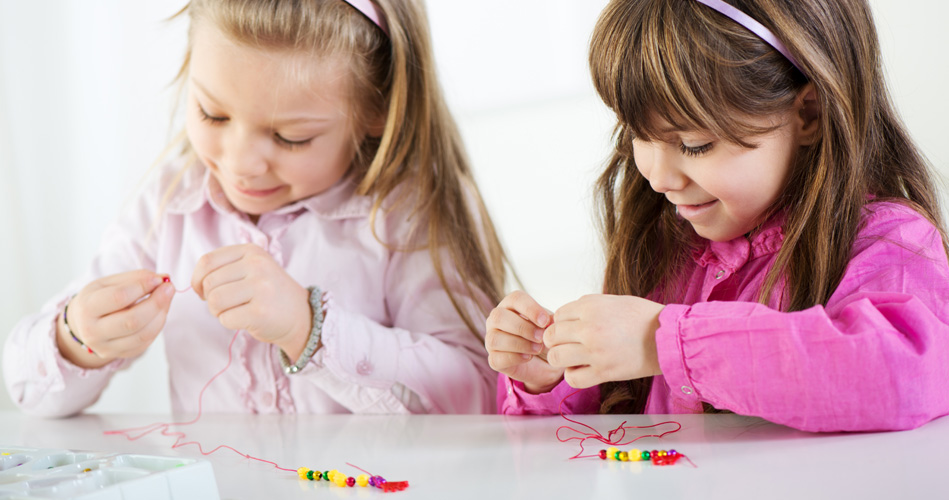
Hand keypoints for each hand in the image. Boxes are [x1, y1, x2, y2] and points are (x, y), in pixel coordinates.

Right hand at [57, 270, 174, 368]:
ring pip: (143, 334)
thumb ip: (135, 278)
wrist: (83, 324)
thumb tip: (163, 278)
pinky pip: (146, 342)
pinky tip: (160, 312)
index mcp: (87, 308)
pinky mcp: (121, 355)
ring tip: (167, 298)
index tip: (158, 278)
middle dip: (156, 302)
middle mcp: (93, 332)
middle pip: (132, 321)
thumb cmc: (99, 298)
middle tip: (169, 288)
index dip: (143, 286)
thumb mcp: (108, 283)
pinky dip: (158, 325)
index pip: (119, 297)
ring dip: (161, 314)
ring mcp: (106, 348)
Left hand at [191, 244, 310, 359]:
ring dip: (218, 312)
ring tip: (235, 311)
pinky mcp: (260, 312)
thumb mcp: (253, 268)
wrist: (301, 316)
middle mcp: (257, 266)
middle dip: (210, 298)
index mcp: (252, 251)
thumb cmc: (269, 294)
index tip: (204, 291)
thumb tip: (195, 282)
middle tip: (226, 305)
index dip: (197, 279)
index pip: (207, 261)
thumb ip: (225, 267)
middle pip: (209, 283)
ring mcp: (261, 288)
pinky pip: (225, 319)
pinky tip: (245, 319)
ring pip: (214, 301)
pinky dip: (229, 323)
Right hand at [485, 290, 563, 393]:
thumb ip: (549, 320)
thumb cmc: (543, 336)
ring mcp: (491, 340)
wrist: (544, 362)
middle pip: (499, 316)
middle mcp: (496, 320)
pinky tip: (528, 357)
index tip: (545, 322)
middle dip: (522, 327)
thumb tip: (550, 320)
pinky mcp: (493, 359)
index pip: (515, 299)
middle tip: (541, 337)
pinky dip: (514, 358)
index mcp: (510, 305)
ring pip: (495, 338)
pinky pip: (496, 358)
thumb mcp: (549, 325)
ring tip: (537, 348)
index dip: (530, 309)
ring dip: (520, 344)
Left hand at [544, 294, 663, 388]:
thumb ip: (587, 307)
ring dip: (561, 359)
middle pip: (551, 336)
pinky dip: (573, 376)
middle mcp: (589, 328)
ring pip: (556, 357)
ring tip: (573, 358)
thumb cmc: (643, 317)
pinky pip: (572, 378)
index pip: (557, 315)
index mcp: (590, 306)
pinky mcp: (604, 372)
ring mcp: (595, 351)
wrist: (667, 337)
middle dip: (556, 341)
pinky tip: (582, 370)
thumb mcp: (612, 300)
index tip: (570, 329)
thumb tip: (565, 317)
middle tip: (568, 344)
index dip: (561, 323)